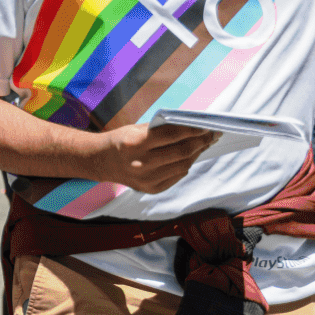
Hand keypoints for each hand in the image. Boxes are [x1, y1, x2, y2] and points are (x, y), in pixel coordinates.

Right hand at [93, 122, 218, 193]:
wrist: (101, 162)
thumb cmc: (121, 140)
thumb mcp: (136, 129)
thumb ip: (162, 129)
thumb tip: (193, 127)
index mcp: (134, 143)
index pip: (173, 135)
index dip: (193, 130)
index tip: (207, 126)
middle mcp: (140, 163)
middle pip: (182, 152)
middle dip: (201, 142)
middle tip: (212, 135)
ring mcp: (146, 179)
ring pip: (183, 165)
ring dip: (196, 153)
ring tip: (202, 144)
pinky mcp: (151, 189)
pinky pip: (177, 176)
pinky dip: (186, 165)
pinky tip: (188, 157)